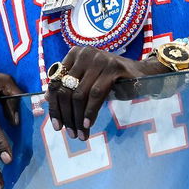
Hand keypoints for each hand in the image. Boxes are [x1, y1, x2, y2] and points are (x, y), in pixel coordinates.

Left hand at [45, 47, 162, 139]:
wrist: (142, 73)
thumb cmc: (111, 79)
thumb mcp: (87, 81)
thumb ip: (69, 86)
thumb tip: (47, 98)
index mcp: (74, 54)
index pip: (56, 83)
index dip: (54, 106)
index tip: (57, 126)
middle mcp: (84, 54)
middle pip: (66, 90)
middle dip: (66, 115)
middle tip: (71, 134)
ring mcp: (98, 59)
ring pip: (79, 94)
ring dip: (78, 118)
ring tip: (80, 134)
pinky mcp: (113, 67)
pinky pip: (96, 94)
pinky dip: (90, 112)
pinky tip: (89, 124)